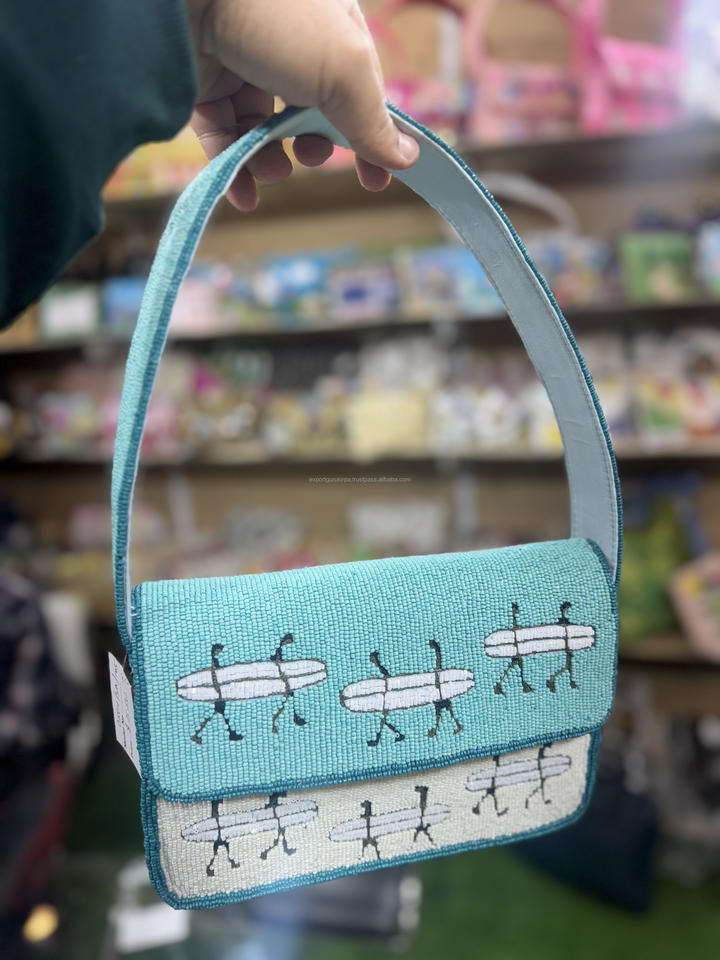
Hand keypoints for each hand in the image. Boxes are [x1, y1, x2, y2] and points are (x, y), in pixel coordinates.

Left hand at [185, 0, 419, 210]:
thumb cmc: (278, 15)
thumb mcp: (344, 70)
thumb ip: (373, 120)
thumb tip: (406, 158)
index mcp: (332, 27)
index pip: (359, 90)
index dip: (370, 137)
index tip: (378, 180)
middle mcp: (288, 43)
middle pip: (311, 113)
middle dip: (314, 148)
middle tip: (310, 160)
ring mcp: (242, 62)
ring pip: (265, 128)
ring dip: (272, 162)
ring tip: (272, 171)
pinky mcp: (202, 83)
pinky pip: (223, 135)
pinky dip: (236, 167)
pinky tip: (245, 194)